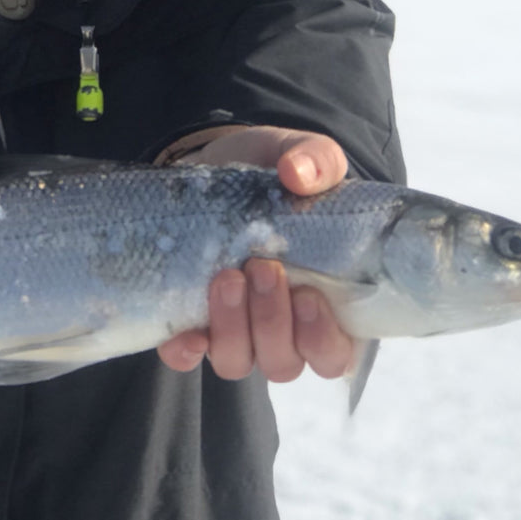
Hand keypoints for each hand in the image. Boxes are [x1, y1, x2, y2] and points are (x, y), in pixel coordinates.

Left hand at [156, 126, 355, 382]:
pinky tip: (186, 332)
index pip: (335, 355)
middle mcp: (282, 330)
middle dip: (272, 321)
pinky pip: (187, 355)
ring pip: (237, 362)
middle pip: (283, 362)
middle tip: (263, 268)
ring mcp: (235, 330)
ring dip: (232, 328)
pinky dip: (185, 349)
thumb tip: (299, 174)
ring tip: (227, 276)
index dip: (323, 340)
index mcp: (326, 306)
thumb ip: (318, 160)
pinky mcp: (191, 320)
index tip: (309, 295)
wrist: (221, 164)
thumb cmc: (278, 175)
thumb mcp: (304, 157)